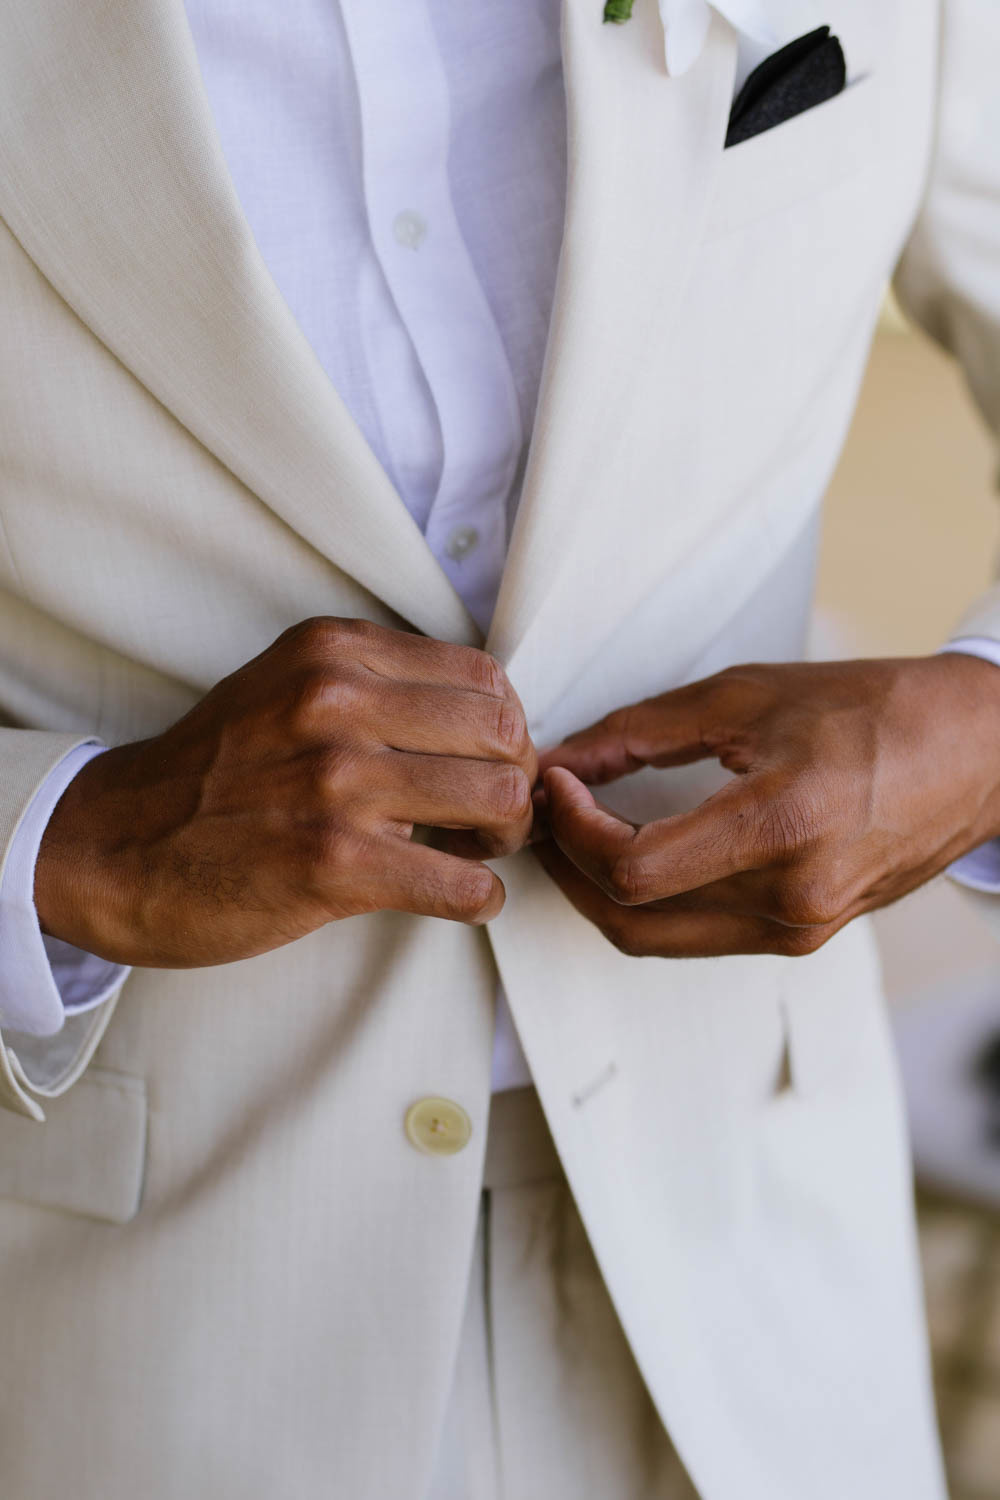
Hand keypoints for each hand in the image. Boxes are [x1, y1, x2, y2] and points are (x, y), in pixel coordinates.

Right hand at [35, 618, 536, 966]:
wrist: (113, 846)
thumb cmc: (212, 772)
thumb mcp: (287, 687)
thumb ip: (376, 687)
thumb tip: (486, 723)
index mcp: (333, 652)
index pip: (483, 676)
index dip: (505, 728)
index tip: (487, 763)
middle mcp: (336, 703)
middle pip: (504, 732)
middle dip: (516, 781)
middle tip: (491, 816)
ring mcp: (334, 783)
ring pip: (498, 799)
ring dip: (505, 838)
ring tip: (474, 854)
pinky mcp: (330, 864)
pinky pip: (461, 886)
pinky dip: (479, 899)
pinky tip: (459, 898)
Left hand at [533, 655, 999, 957]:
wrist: (976, 752)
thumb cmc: (877, 710)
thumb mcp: (747, 695)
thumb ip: (641, 732)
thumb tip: (565, 758)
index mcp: (783, 825)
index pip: (634, 868)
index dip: (572, 830)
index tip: (557, 785)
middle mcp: (792, 896)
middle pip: (634, 920)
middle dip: (571, 871)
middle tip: (548, 817)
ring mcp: (801, 927)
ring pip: (660, 939)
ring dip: (603, 892)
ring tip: (579, 833)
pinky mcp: (805, 936)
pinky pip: (702, 935)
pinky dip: (654, 902)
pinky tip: (638, 854)